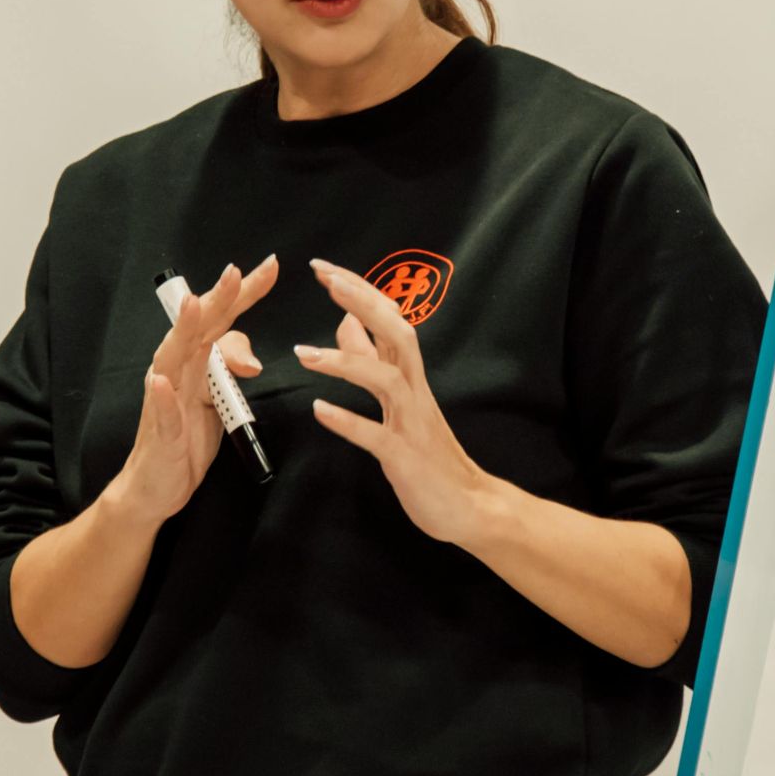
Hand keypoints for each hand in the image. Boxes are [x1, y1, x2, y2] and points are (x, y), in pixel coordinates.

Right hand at [119, 255, 277, 524]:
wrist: (154, 488)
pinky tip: (159, 380)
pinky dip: (160, 396)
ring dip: (183, 331)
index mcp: (195, 362)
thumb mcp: (220, 401)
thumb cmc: (186, 439)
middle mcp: (176, 372)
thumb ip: (231, 370)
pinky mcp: (162, 433)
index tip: (271, 266)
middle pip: (199, 328)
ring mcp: (165, 400)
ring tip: (193, 306)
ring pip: (173, 359)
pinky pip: (161, 412)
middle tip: (236, 271)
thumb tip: (251, 359)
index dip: (244, 293)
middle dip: (218, 298)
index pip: (222, 320)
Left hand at [295, 258, 489, 545]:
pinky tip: (320, 411)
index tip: (325, 269)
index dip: (360, 292)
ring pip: (385, 379)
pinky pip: (376, 436)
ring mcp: (412, 423)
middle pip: (396, 332)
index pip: (389, 319)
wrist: (470, 506)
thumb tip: (347, 321)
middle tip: (325, 279)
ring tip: (304, 354)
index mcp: (411, 376)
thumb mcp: (399, 399)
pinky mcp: (405, 458)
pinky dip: (348, 421)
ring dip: (345, 362)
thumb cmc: (430, 453)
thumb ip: (374, 360)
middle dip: (363, 302)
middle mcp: (415, 391)